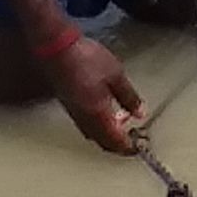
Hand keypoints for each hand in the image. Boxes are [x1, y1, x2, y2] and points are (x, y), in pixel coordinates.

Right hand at [44, 32, 145, 154]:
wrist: (57, 49)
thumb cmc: (86, 60)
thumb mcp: (116, 76)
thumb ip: (128, 97)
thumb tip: (140, 113)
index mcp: (98, 115)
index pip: (115, 141)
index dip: (128, 147)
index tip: (139, 147)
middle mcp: (84, 119)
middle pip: (102, 142)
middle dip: (118, 144)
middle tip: (132, 138)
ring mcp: (73, 112)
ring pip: (92, 134)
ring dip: (107, 135)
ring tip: (121, 124)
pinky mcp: (68, 104)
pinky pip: (85, 123)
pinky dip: (98, 125)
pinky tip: (105, 113)